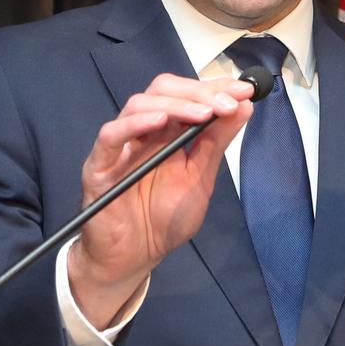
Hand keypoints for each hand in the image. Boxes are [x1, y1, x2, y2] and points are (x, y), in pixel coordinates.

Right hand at [67, 74, 254, 328]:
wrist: (136, 257)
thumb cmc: (165, 218)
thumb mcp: (201, 176)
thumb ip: (217, 141)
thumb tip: (244, 105)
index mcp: (168, 130)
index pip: (188, 94)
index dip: (215, 88)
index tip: (245, 90)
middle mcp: (144, 130)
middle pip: (163, 90)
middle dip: (199, 92)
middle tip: (227, 103)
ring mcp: (121, 145)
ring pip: (139, 104)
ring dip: (176, 104)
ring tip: (205, 113)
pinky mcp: (99, 166)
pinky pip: (111, 136)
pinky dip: (135, 123)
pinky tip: (160, 121)